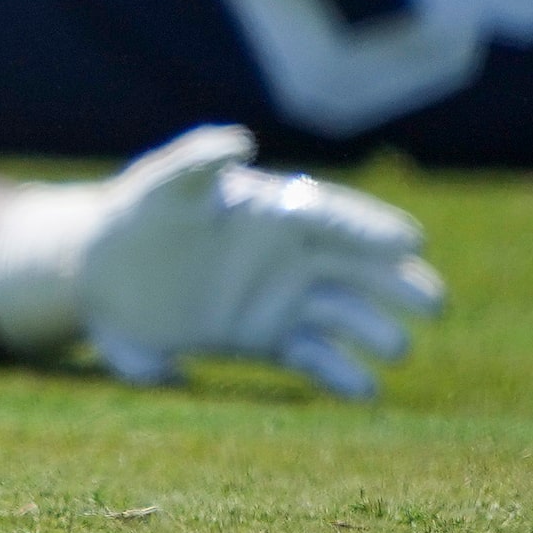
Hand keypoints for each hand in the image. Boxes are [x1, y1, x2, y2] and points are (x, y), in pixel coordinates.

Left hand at [0, 125, 445, 398]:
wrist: (101, 269)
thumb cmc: (135, 213)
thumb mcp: (160, 183)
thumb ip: (196, 161)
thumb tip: (239, 142)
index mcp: (273, 208)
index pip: (333, 215)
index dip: (371, 226)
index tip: (410, 240)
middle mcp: (289, 254)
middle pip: (357, 268)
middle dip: (396, 283)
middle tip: (432, 302)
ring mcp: (282, 298)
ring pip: (344, 314)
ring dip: (373, 330)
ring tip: (396, 347)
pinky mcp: (266, 339)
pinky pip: (314, 356)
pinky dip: (341, 372)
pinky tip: (366, 389)